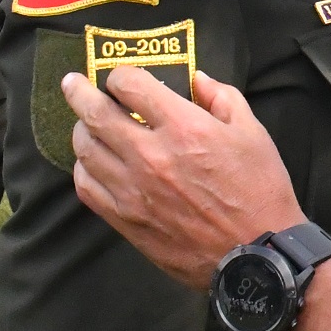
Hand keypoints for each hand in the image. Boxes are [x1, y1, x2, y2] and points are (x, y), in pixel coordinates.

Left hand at [64, 66, 301, 289]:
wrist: (256, 254)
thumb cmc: (259, 191)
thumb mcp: (252, 133)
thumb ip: (222, 98)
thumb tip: (197, 79)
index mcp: (183, 127)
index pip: (130, 85)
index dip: (121, 75)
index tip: (121, 79)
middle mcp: (150, 155)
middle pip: (95, 113)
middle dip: (79, 92)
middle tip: (72, 84)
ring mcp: (133, 190)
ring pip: (85, 150)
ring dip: (81, 130)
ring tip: (85, 125)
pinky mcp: (126, 220)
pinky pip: (87, 187)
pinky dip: (83, 169)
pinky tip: (91, 164)